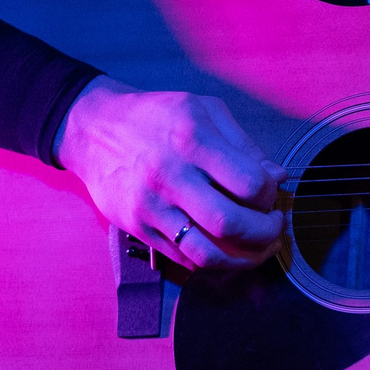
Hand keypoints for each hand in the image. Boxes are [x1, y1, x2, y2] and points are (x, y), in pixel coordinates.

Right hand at [55, 76, 285, 272]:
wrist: (92, 129)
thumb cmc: (154, 116)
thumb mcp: (203, 110)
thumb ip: (244, 144)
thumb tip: (278, 177)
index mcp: (191, 138)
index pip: (249, 183)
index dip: (270, 194)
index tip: (270, 192)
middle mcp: (168, 174)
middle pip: (230, 224)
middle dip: (265, 233)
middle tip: (274, 228)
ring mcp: (149, 206)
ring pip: (206, 253)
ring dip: (243, 260)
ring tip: (258, 249)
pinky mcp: (137, 228)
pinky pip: (183, 259)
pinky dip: (212, 260)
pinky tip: (225, 248)